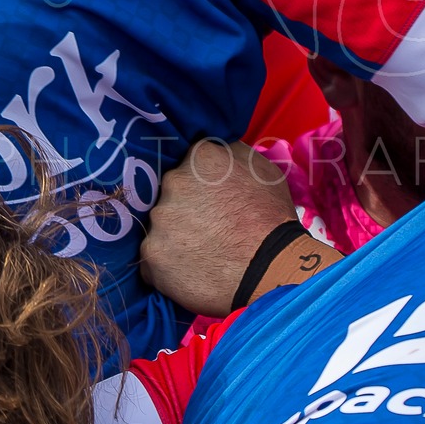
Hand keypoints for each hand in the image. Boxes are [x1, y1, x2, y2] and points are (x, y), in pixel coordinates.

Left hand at [141, 140, 298, 317]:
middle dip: (185, 210)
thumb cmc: (273, 221)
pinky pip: (153, 258)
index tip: (211, 201)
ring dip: (175, 238)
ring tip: (202, 254)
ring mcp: (159, 218)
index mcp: (200, 157)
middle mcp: (173, 182)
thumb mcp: (263, 171)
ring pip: (161, 226)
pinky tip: (191, 272)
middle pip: (170, 194)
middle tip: (208, 229)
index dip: (199, 185)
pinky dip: (168, 266)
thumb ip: (232, 154)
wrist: (271, 271)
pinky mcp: (151, 253)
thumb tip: (216, 151)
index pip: (188, 164)